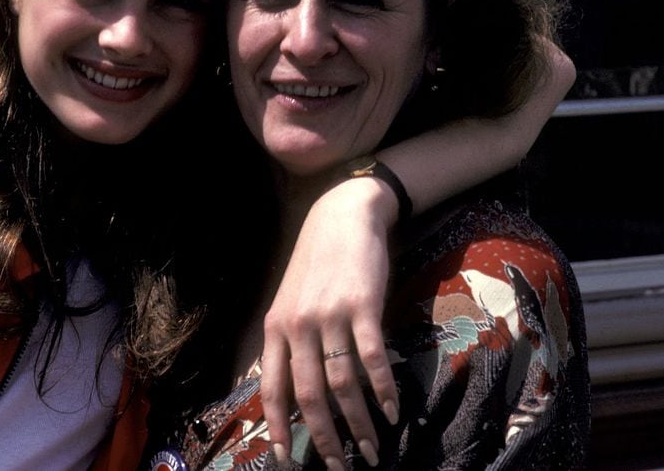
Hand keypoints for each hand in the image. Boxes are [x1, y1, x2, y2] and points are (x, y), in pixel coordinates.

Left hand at [261, 177, 398, 468]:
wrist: (341, 217)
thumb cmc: (316, 264)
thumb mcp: (290, 302)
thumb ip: (289, 343)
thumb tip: (293, 392)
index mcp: (275, 328)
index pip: (271, 388)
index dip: (277, 427)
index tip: (285, 459)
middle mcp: (298, 325)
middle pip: (308, 395)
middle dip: (325, 438)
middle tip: (342, 466)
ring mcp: (329, 315)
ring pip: (342, 384)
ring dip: (359, 424)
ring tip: (373, 450)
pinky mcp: (362, 306)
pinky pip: (371, 358)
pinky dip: (383, 390)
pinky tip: (392, 411)